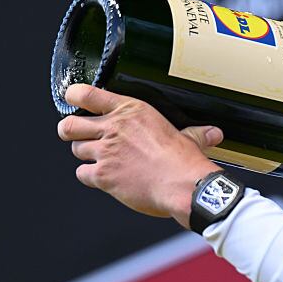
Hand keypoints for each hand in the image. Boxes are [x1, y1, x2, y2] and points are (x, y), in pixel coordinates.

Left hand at [57, 84, 223, 227]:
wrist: (184, 186)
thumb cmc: (186, 162)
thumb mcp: (189, 139)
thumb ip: (195, 134)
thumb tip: (213, 134)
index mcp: (132, 111)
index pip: (87, 94)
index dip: (73, 96)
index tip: (72, 100)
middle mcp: (114, 129)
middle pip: (69, 125)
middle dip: (70, 131)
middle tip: (78, 136)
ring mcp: (105, 153)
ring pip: (75, 150)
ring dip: (85, 155)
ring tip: (100, 160)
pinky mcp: (103, 176)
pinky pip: (82, 174)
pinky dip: (90, 177)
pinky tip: (105, 178)